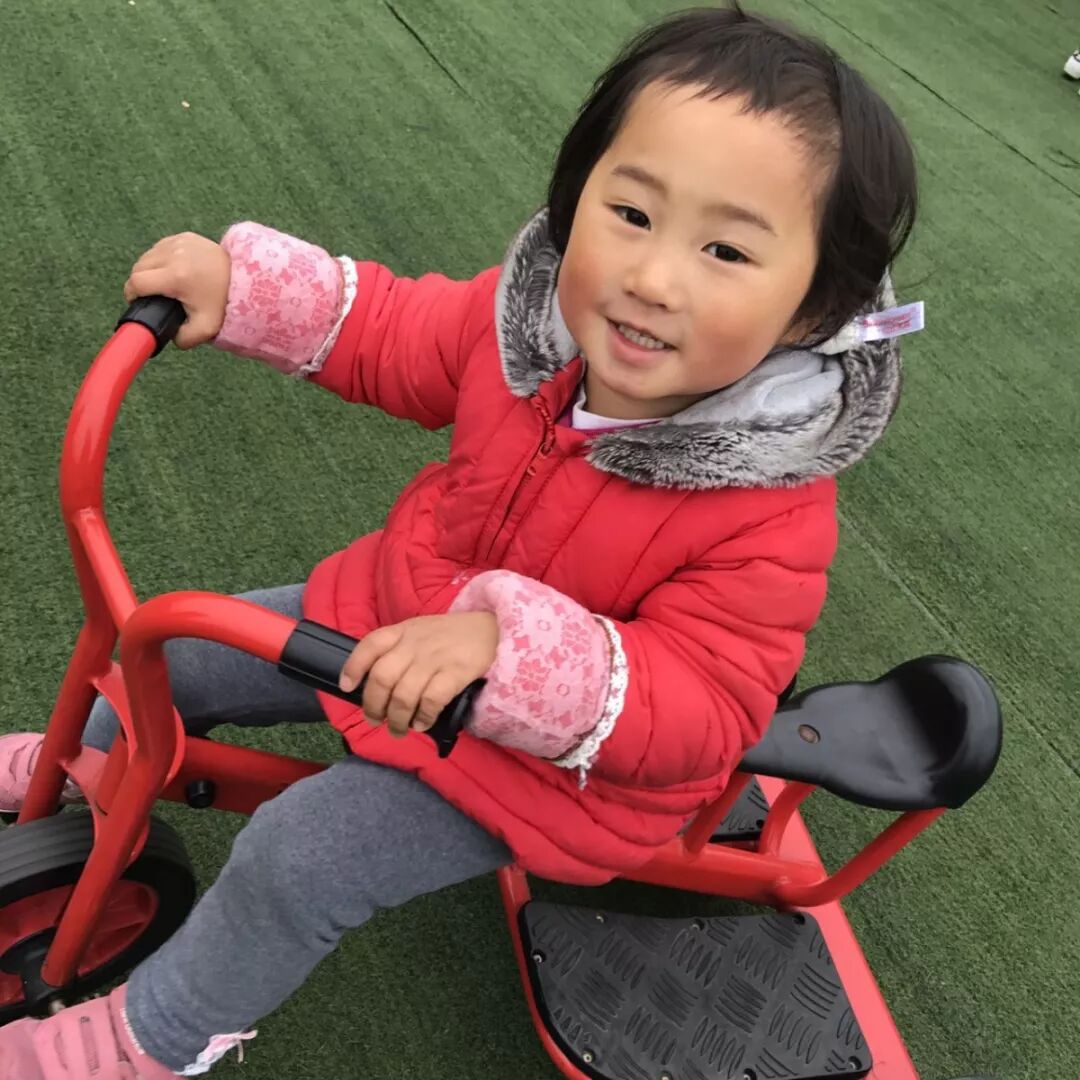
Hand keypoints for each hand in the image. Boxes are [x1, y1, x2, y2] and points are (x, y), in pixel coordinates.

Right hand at [123, 232, 230, 348]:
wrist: (246, 279)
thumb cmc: (225, 303)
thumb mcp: (205, 328)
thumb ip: (182, 339)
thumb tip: (168, 338)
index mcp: (176, 277)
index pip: (137, 282)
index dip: (132, 295)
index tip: (138, 303)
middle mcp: (174, 255)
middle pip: (138, 268)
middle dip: (140, 283)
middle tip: (151, 297)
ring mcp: (179, 242)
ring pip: (147, 256)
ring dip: (149, 270)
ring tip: (161, 285)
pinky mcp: (185, 236)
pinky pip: (161, 247)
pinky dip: (161, 259)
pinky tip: (172, 271)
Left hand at [339, 613, 497, 738]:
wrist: (492, 629)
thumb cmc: (451, 636)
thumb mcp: (420, 631)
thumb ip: (398, 649)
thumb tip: (376, 684)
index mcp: (403, 631)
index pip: (370, 645)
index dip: (354, 667)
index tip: (348, 687)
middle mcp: (415, 644)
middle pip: (382, 677)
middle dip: (374, 705)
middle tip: (376, 720)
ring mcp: (436, 658)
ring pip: (404, 694)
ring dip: (397, 719)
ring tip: (398, 729)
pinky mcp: (456, 672)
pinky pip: (431, 700)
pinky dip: (423, 716)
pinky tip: (422, 723)